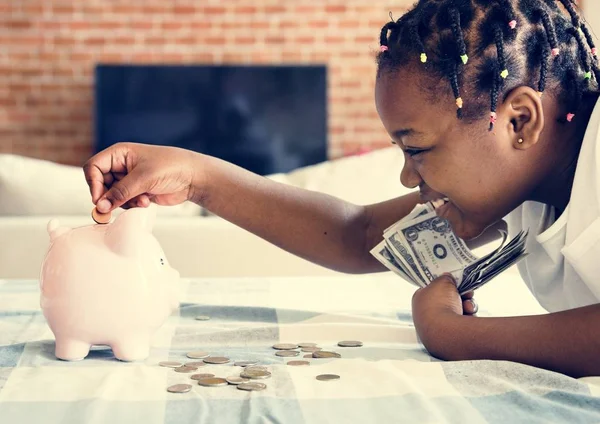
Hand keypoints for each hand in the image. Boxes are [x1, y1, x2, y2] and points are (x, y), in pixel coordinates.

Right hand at [83, 142, 199, 212]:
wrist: (193, 177)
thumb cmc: (171, 167)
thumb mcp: (143, 178)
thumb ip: (120, 193)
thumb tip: (101, 206)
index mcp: (119, 153)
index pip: (93, 167)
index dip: (94, 184)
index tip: (100, 199)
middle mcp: (121, 165)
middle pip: (100, 184)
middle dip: (110, 196)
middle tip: (117, 206)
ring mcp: (129, 179)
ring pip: (112, 196)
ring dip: (124, 202)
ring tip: (142, 200)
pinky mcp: (137, 191)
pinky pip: (124, 202)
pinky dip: (132, 204)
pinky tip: (147, 201)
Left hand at [411, 274, 476, 357]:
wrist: (447, 331)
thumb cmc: (440, 304)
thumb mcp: (443, 281)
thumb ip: (445, 278)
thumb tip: (447, 278)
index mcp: (419, 299)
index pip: (433, 288)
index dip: (445, 284)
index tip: (454, 281)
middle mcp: (426, 314)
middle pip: (448, 299)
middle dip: (461, 295)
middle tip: (467, 292)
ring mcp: (437, 327)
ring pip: (458, 310)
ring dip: (467, 305)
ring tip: (468, 306)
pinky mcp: (450, 336)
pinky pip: (463, 323)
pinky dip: (468, 318)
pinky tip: (469, 316)